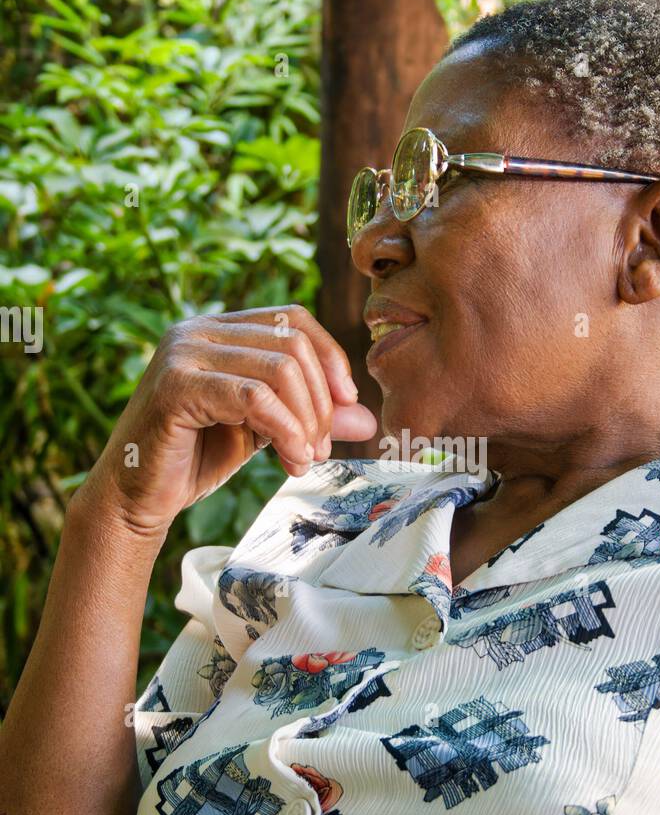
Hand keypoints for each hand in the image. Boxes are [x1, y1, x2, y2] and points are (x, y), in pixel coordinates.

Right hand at [71, 306, 377, 540]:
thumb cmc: (197, 458)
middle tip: (320, 449)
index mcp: (219, 329)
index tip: (348, 403)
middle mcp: (198, 330)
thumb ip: (310, 417)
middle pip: (293, 345)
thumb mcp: (266, 430)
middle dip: (321, 402)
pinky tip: (291, 459)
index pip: (293, 318)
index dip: (330, 357)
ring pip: (279, 369)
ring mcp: (183, 353)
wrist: (137, 496)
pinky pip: (253, 397)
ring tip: (304, 459)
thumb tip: (367, 419)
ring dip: (306, 421)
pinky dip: (286, 430)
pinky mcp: (176, 386)